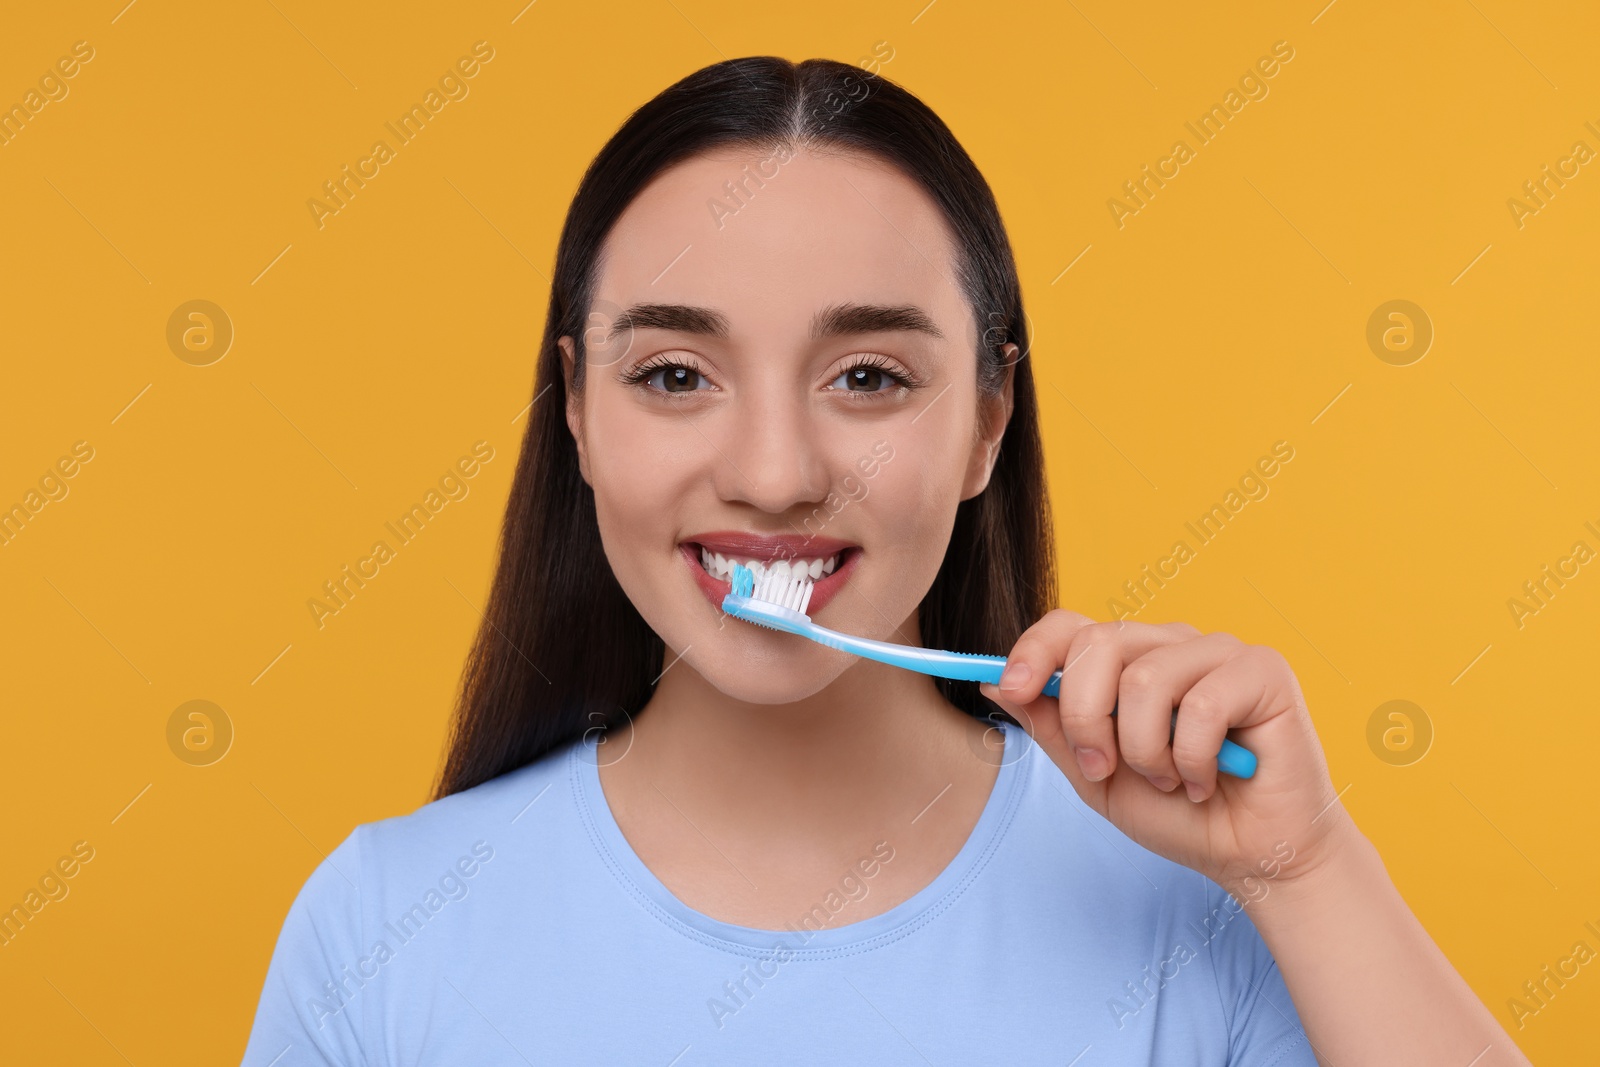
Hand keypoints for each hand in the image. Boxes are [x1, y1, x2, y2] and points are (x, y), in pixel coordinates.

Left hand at [978, 611, 1356, 898]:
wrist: (1252, 855)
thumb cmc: (1178, 813)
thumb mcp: (1095, 775)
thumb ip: (1051, 726)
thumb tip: (994, 681)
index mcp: (1129, 659)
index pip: (1070, 625)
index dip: (1033, 650)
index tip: (1013, 688)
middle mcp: (1170, 643)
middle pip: (1097, 644)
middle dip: (1086, 718)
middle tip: (1105, 768)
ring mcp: (1218, 651)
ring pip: (1145, 679)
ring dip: (1146, 752)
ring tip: (1170, 781)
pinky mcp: (1262, 670)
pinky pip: (1202, 706)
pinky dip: (1193, 760)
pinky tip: (1207, 780)